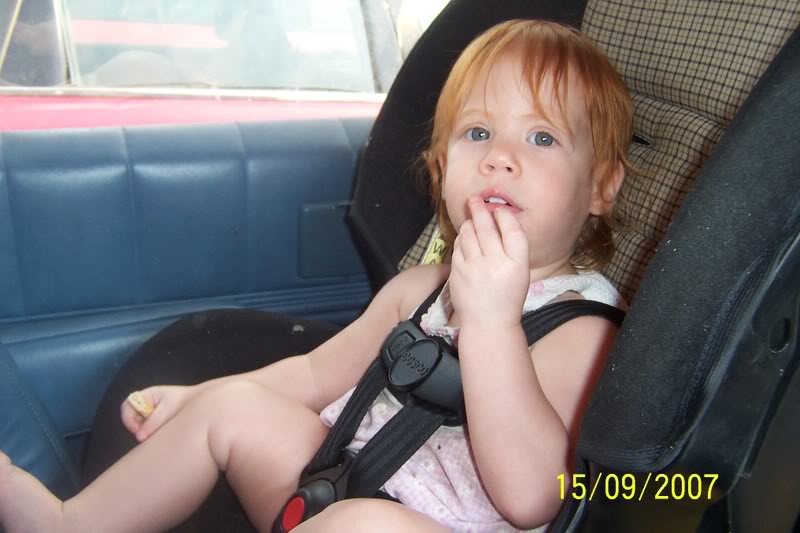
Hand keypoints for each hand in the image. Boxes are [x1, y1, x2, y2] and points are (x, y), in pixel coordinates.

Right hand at [120, 385, 195, 441]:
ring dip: (144, 432)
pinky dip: (150, 435)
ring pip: (138, 427)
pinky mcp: (154, 426)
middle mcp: (145, 406)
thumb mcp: (168, 409)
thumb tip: (139, 437)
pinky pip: (146, 432)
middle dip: (136, 428)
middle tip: (145, 436)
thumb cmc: (183, 402)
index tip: (136, 430)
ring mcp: (149, 416)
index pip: (128, 405)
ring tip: (158, 433)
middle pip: (131, 418)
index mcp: (146, 396)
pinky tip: (161, 434)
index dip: (128, 417)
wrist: (198, 405)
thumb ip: (153, 422)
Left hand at [449, 196, 529, 328]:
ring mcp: (474, 268)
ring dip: (469, 222)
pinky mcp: (458, 272)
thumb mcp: (520, 272)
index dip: (504, 215)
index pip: (512, 229)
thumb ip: (512, 247)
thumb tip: (497, 217)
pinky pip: (458, 246)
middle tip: (475, 199)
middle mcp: (496, 263)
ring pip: (468, 233)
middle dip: (480, 208)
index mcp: (517, 263)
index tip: (499, 210)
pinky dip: (461, 239)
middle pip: (487, 226)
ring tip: (471, 219)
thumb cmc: (507, 295)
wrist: (489, 323)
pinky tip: (465, 238)